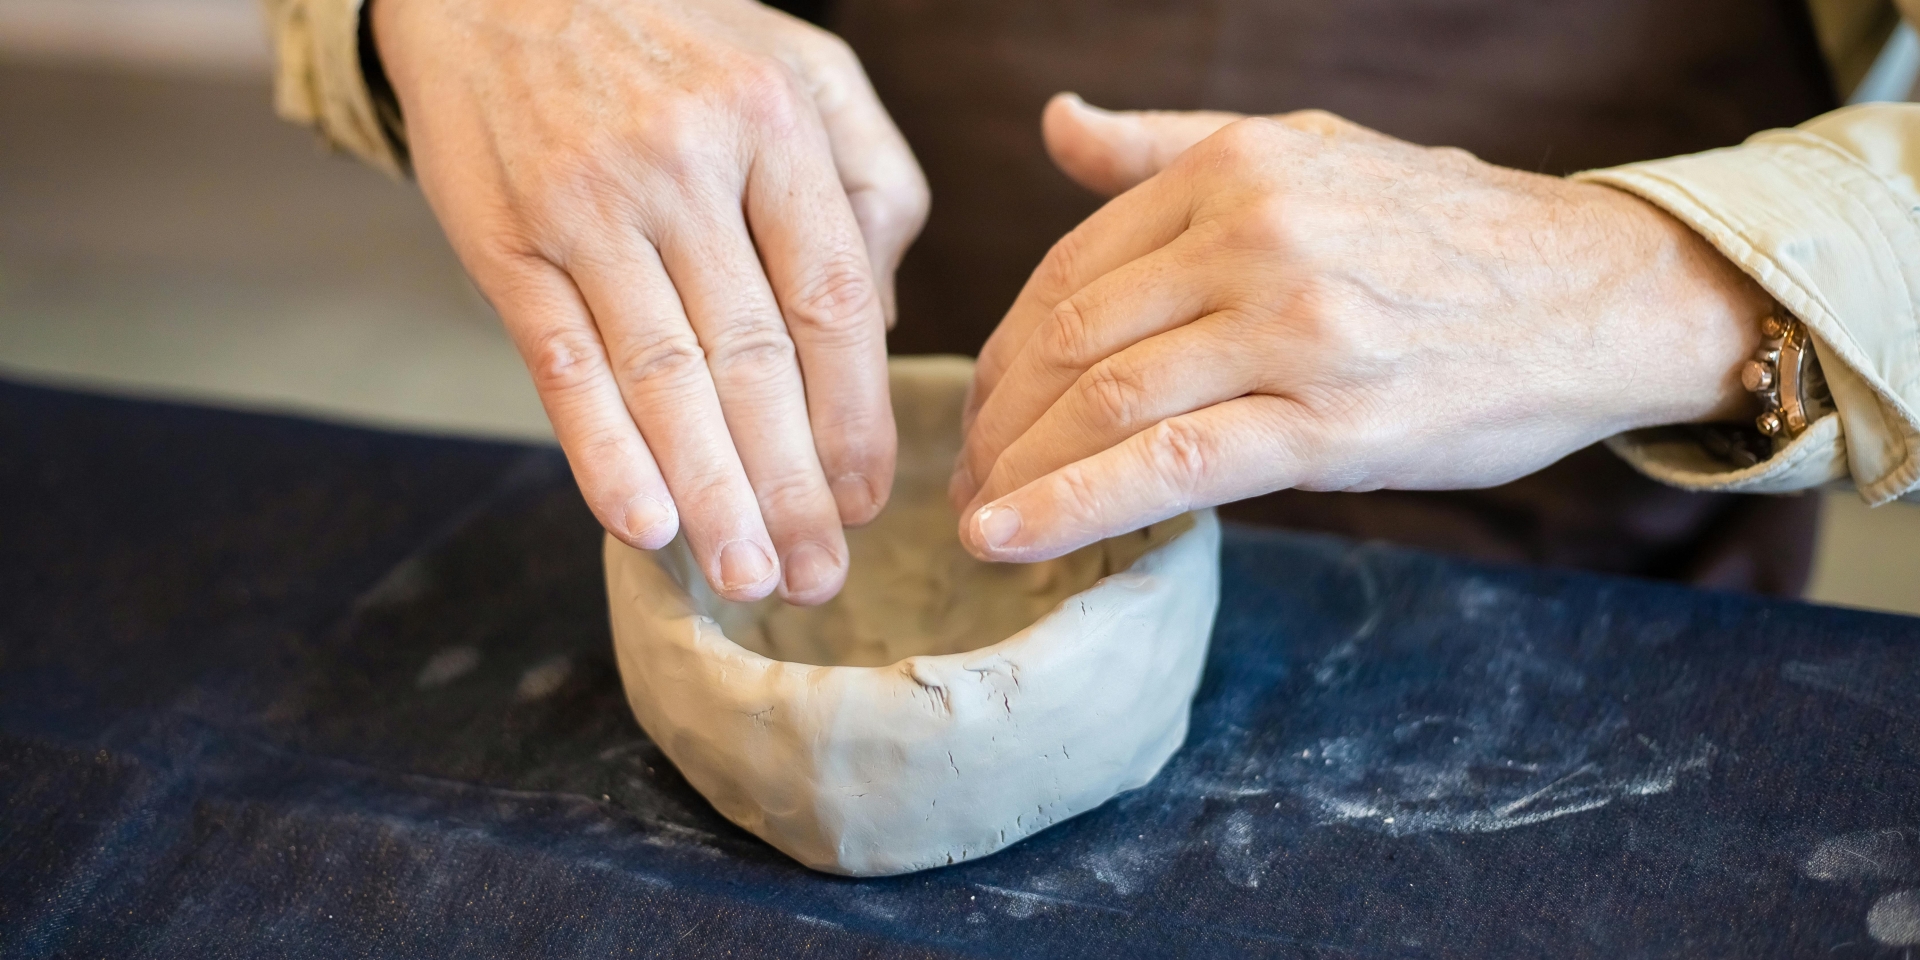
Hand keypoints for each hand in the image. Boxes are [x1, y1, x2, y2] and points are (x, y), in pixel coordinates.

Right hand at [373, 0, 928, 602]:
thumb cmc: (679, 42)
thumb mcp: (804, 72)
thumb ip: (870, 183)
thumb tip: (881, 325)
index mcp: (774, 123)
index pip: (831, 298)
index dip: (854, 414)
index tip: (867, 499)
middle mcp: (683, 163)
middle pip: (754, 357)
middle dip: (791, 484)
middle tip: (819, 576)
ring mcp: (588, 204)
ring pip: (664, 376)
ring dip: (711, 495)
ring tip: (749, 578)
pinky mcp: (506, 242)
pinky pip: (565, 366)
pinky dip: (604, 453)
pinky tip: (645, 526)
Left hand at [951, 95, 1767, 562]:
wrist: (1599, 295)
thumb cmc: (1445, 232)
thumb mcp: (1308, 152)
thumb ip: (1167, 147)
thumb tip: (1056, 123)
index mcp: (1235, 169)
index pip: (1070, 266)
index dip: (1006, 349)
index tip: (981, 408)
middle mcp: (1255, 235)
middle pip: (1071, 336)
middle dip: (998, 419)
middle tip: (964, 478)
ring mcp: (1293, 327)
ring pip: (1107, 401)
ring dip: (1018, 469)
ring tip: (977, 519)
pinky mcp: (1333, 421)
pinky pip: (1174, 467)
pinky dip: (1074, 505)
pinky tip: (1010, 540)